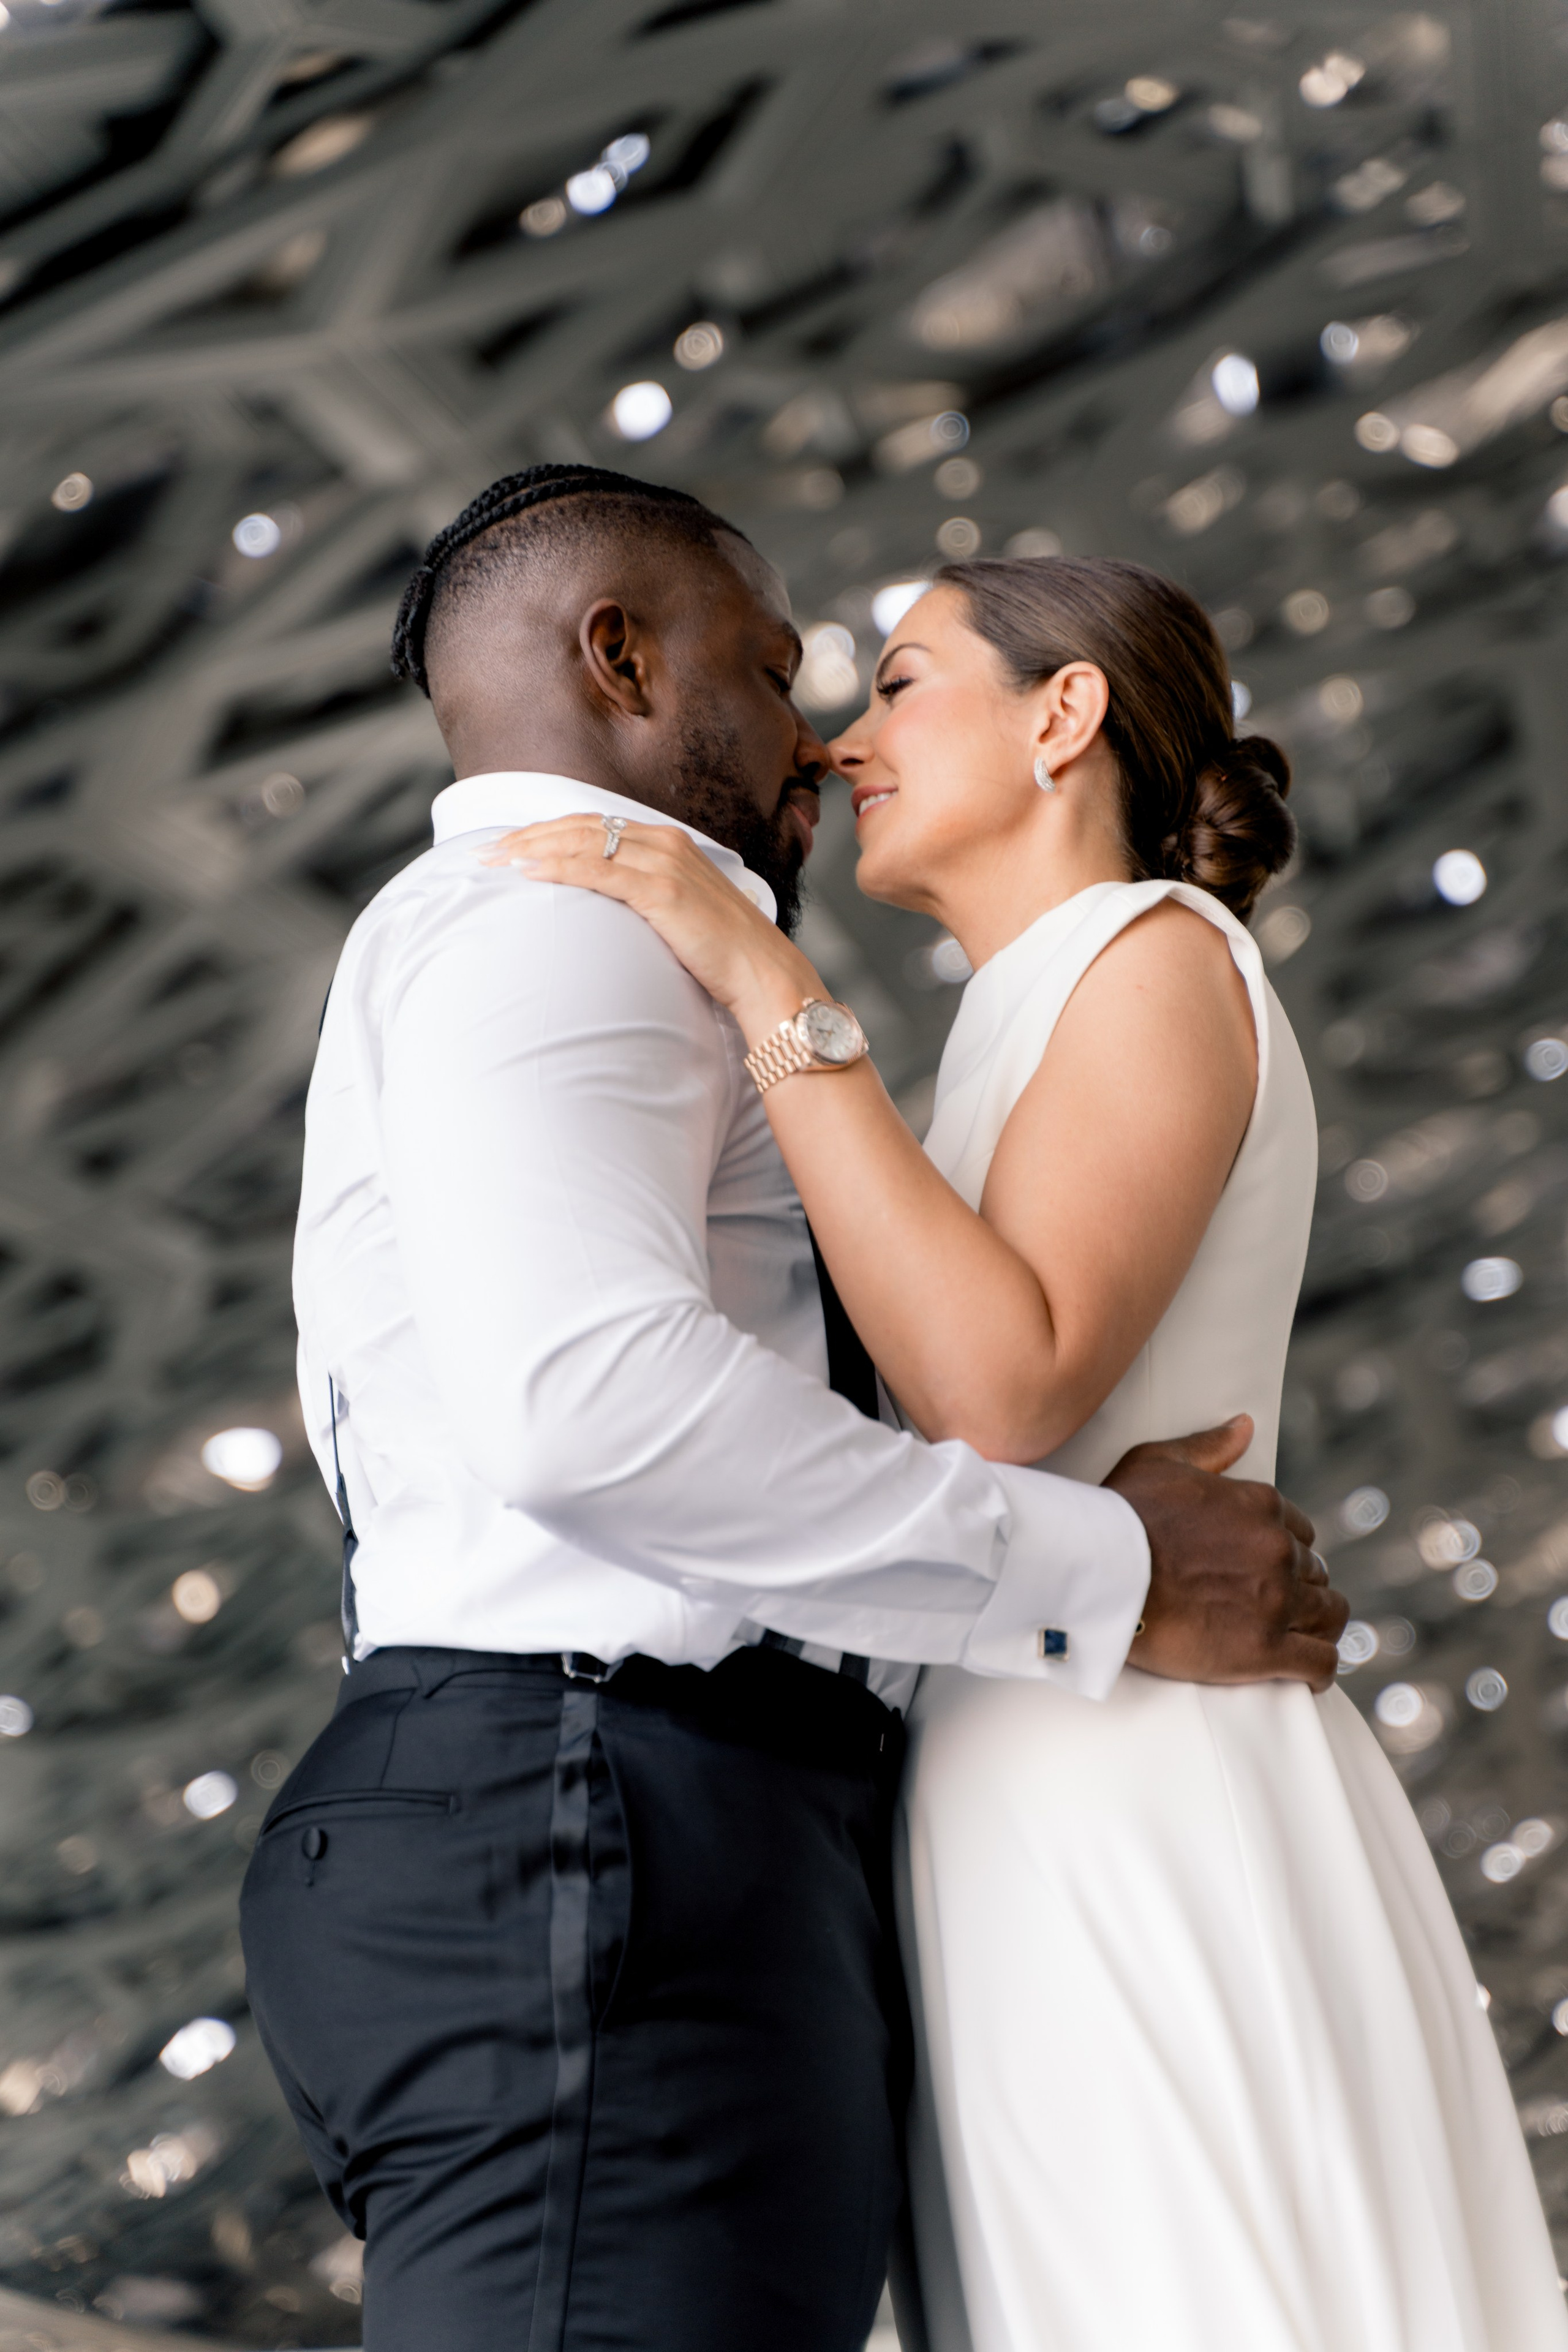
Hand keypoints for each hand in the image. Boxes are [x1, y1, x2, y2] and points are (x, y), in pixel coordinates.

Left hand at [482, 816, 816, 1036]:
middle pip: (583, 826)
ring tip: (497, 859)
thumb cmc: (723, 955)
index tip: (512, 845)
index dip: (549, 831)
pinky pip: (599, 870)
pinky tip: (530, 872)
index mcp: (670, 845)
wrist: (764, 975)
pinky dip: (560, 866)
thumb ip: (645, 898)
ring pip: (586, 841)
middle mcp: (666, 844)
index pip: (597, 825)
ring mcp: (665, 864)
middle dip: (530, 835)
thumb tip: (605, 908)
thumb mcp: (679, 914)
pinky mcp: (663, 891)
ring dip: (534, 847)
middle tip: (488, 851)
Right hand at [1104, 1415, 1347, 1692]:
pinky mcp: (1267, 1650)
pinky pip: (1320, 1663)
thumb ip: (1209, 1446)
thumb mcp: (1160, 1462)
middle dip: (1299, 1587)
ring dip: (1316, 1625)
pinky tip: (1309, 1676)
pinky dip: (1320, 1670)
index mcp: (1260, 1506)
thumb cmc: (1120, 1516)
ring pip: (1329, 1615)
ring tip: (1300, 1638)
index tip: (1266, 1567)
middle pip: (1314, 1573)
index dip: (1284, 1550)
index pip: (1299, 1531)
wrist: (1101, 1574)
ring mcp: (1277, 1601)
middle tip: (1270, 1605)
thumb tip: (1244, 1426)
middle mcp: (1278, 1550)